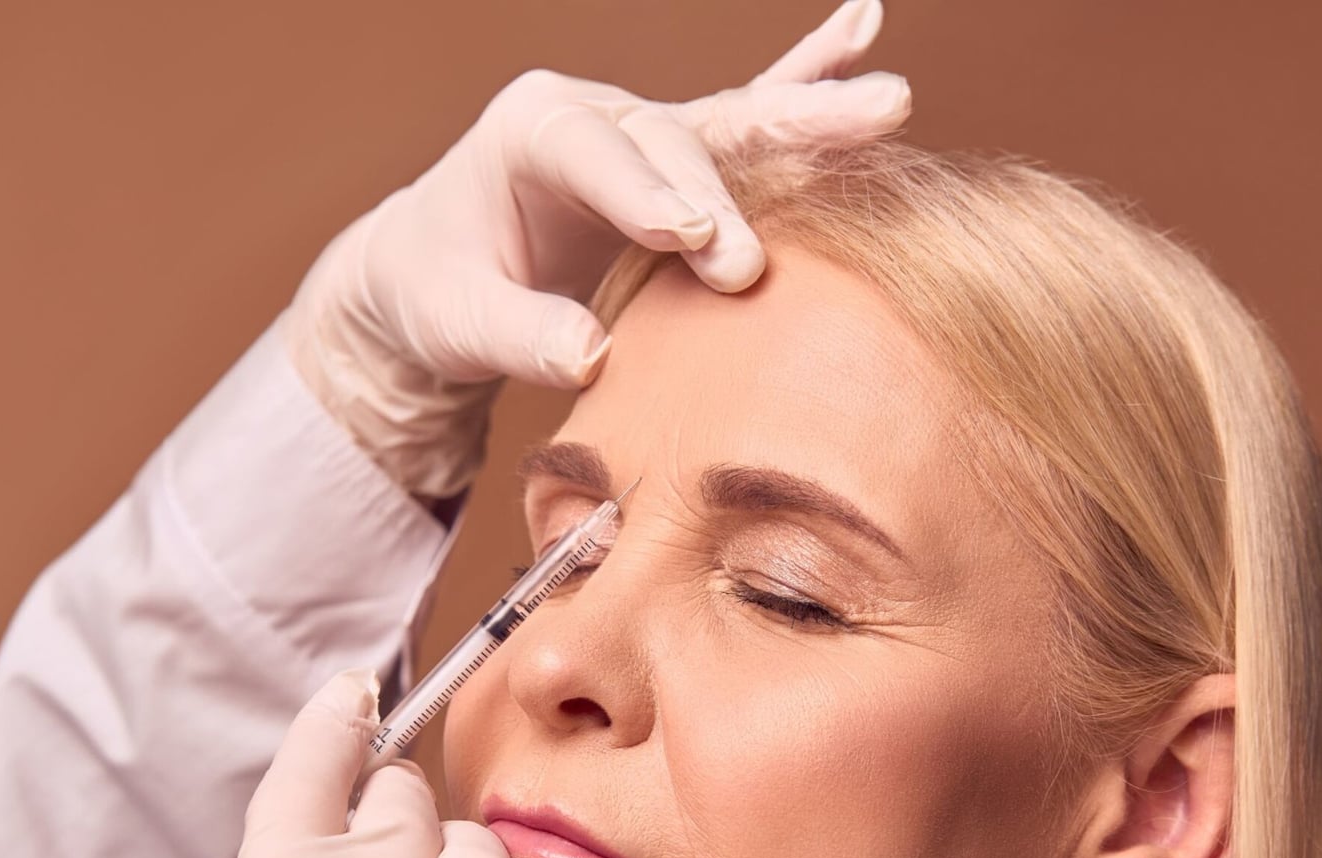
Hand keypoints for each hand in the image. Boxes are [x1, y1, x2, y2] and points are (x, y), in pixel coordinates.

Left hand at [285, 0, 910, 496]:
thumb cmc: (438, 294)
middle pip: (672, 142)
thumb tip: (592, 360)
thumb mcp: (457, 322)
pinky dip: (803, 85)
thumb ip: (519, 337)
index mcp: (531, 130)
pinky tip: (862, 27)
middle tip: (744, 264)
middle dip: (719, 196)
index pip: (592, 155)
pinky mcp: (681, 168)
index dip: (641, 194)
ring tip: (885, 101)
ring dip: (806, 115)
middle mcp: (596, 117)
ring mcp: (646, 136)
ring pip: (731, 122)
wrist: (436, 277)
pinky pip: (748, 124)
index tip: (686, 237)